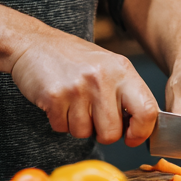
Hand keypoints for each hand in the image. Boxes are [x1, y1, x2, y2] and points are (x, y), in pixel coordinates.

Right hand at [9, 30, 158, 146]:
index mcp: (121, 69)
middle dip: (101, 133)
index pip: (147, 110)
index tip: (132, 137)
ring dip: (76, 124)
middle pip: (112, 133)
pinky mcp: (55, 96)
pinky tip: (58, 101)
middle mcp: (103, 77)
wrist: (33, 43)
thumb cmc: (72, 57)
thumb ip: (125, 93)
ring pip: (85, 133)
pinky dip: (59, 120)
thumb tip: (142, 127)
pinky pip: (62, 128)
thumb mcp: (107, 66)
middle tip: (91, 115)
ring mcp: (78, 87)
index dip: (141, 132)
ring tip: (71, 101)